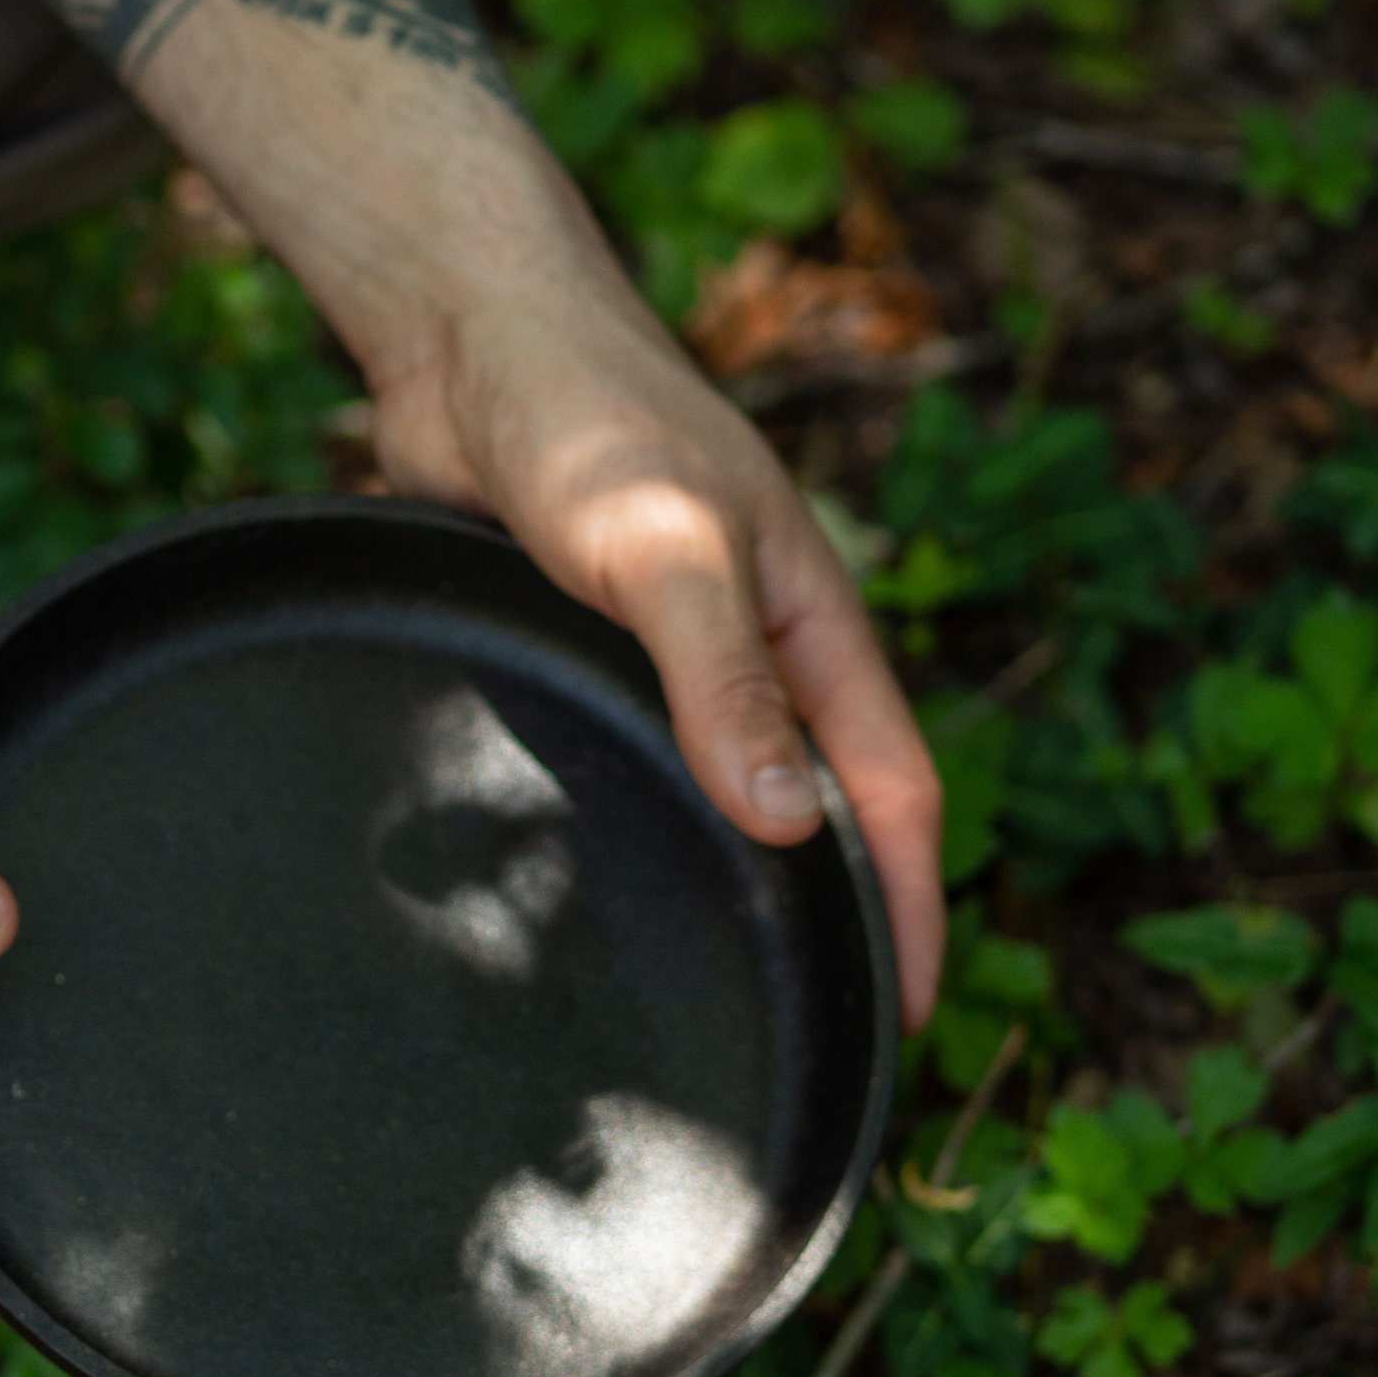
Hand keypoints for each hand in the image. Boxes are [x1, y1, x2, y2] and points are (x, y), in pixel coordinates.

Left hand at [362, 222, 944, 1028]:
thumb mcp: (665, 550)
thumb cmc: (583, 419)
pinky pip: (632, 764)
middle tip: (811, 1035)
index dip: (910, 906)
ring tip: (715, 994)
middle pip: (818, 811)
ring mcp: (668, 656)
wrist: (466, 341)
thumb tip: (791, 825)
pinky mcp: (583, 655)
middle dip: (832, 920)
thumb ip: (723, 680)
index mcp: (812, 624)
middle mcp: (753, 650)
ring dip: (733, 884)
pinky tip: (595, 892)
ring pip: (722, 794)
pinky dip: (642, 830)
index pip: (892, 793)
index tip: (904, 1019)